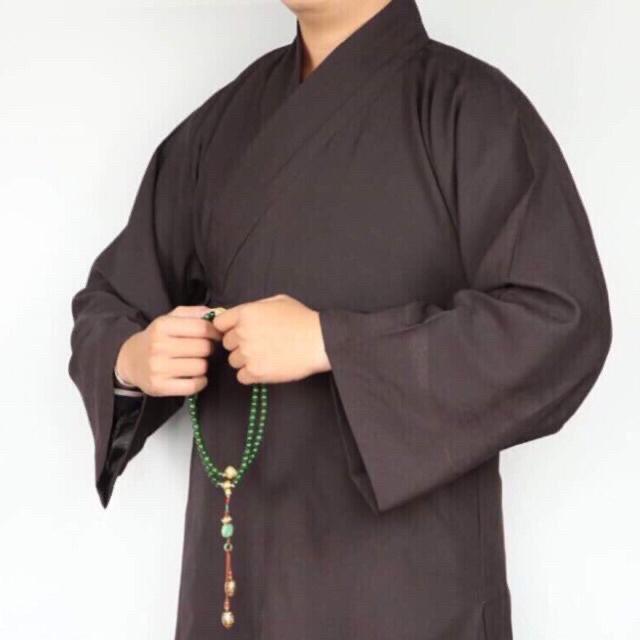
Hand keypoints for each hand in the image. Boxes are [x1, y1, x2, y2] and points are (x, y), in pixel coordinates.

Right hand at [115, 305, 221, 395]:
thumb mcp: (171, 318)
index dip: (215, 332)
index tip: (215, 336)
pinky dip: (200, 382)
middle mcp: (158, 346)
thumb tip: (218, 314)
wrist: (130, 360)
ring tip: (195, 362)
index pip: (202, 328)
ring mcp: (157, 368)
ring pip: (201, 367)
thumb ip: (195, 312)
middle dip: (208, 349)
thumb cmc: (158, 338)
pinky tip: (194, 377)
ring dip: (203, 365)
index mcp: (162, 325)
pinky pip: (194, 386)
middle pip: (204, 348)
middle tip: (201, 350)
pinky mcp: (159, 386)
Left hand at [212, 293, 330, 383]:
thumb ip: (255, 307)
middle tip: (258, 345)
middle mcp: (242, 333)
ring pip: (233, 361)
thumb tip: (242, 315)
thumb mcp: (278, 301)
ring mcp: (247, 354)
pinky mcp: (255, 372)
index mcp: (246, 313)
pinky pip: (241, 376)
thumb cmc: (302, 320)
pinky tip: (265, 367)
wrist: (319, 341)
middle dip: (239, 344)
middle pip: (227, 343)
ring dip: (245, 361)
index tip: (236, 332)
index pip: (219, 323)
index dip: (228, 328)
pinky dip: (251, 375)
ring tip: (265, 356)